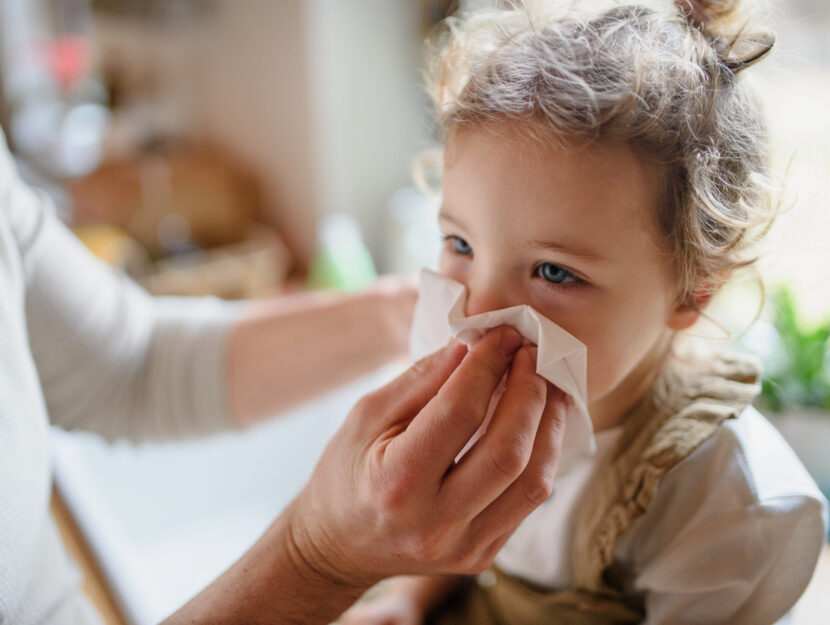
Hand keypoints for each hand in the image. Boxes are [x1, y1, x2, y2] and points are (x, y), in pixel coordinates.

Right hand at [164, 326, 565, 624]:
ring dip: (548, 423)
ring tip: (548, 384)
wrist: (340, 546)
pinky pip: (529, 500)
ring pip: (533, 481)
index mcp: (396, 484)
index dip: (488, 366)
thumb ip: (421, 380)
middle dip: (529, 392)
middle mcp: (435, 524)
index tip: (503, 335)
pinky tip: (539, 421)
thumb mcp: (366, 417)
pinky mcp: (483, 554)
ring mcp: (464, 547)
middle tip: (532, 354)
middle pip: (507, 451)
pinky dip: (542, 453)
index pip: (459, 414)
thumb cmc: (346, 473)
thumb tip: (471, 346)